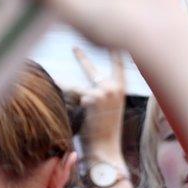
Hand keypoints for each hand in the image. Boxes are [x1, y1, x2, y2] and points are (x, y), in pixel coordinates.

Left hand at [73, 47, 126, 162]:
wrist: (106, 148)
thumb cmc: (106, 132)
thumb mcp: (109, 109)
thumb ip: (99, 95)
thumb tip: (83, 89)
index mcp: (121, 89)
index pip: (118, 64)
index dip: (114, 51)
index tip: (112, 39)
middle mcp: (114, 86)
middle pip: (92, 69)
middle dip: (81, 58)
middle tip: (73, 48)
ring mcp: (103, 91)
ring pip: (76, 89)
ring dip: (68, 95)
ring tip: (65, 97)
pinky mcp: (92, 97)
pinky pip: (73, 99)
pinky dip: (73, 109)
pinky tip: (82, 118)